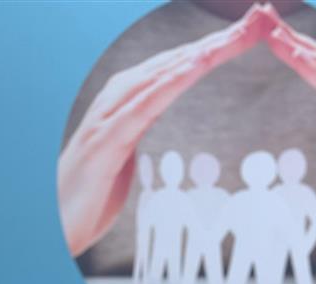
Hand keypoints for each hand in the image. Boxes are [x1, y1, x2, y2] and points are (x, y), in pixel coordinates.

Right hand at [58, 4, 272, 255]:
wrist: (54, 230)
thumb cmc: (87, 199)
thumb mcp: (121, 158)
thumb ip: (137, 131)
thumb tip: (154, 117)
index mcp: (124, 103)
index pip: (176, 67)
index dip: (214, 47)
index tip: (251, 31)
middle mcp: (115, 100)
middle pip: (175, 61)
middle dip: (218, 39)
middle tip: (260, 18)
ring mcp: (107, 119)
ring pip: (162, 75)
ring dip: (202, 53)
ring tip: (239, 34)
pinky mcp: (104, 142)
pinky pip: (144, 106)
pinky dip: (171, 82)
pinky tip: (196, 67)